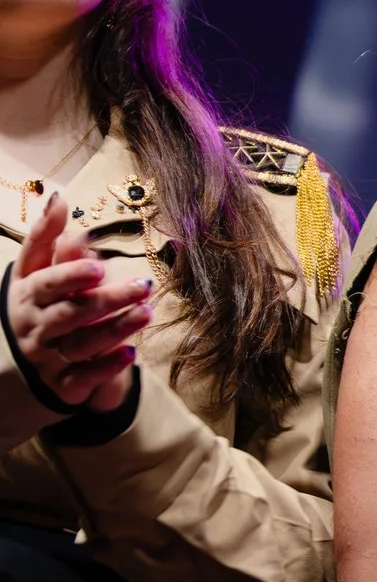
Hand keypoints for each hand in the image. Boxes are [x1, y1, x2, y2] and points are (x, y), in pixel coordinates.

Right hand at [9, 192, 150, 411]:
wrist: (25, 357)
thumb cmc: (39, 301)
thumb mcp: (37, 270)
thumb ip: (47, 238)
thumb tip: (58, 198)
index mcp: (26, 297)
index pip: (46, 286)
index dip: (70, 276)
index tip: (99, 266)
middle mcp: (34, 328)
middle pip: (70, 314)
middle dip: (107, 300)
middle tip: (144, 285)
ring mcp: (47, 358)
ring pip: (81, 345)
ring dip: (115, 329)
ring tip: (147, 311)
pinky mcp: (63, 384)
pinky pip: (84, 378)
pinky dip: (107, 367)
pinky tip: (131, 354)